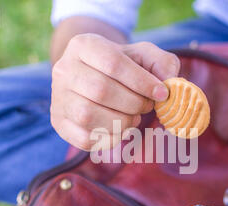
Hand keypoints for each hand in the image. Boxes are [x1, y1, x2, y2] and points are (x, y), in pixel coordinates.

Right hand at [50, 33, 179, 150]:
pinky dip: (110, 138)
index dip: (142, 82)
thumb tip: (169, 82)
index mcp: (83, 45)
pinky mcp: (59, 123)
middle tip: (147, 106)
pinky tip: (120, 129)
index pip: (113, 63)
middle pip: (101, 90)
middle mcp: (63, 69)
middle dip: (134, 103)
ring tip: (133, 117)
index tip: (162, 93)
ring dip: (122, 122)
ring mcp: (58, 98)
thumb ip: (163, 63)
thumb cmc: (122, 68)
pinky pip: (85, 138)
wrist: (93, 78)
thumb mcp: (143, 56)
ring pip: (89, 116)